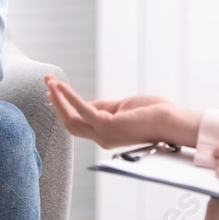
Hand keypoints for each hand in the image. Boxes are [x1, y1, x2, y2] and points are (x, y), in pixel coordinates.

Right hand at [44, 75, 199, 148]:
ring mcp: (103, 134)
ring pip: (71, 118)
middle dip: (56, 103)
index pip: (79, 122)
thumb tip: (86, 103)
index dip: (64, 107)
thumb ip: (105, 106)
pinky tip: (59, 86)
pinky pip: (82, 110)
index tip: (52, 92)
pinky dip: (69, 97)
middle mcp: (101, 138)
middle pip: (70, 122)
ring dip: (58, 99)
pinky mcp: (107, 126)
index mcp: (106, 135)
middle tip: (46, 83)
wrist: (172, 122)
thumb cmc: (154, 114)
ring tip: (49, 81)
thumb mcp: (124, 107)